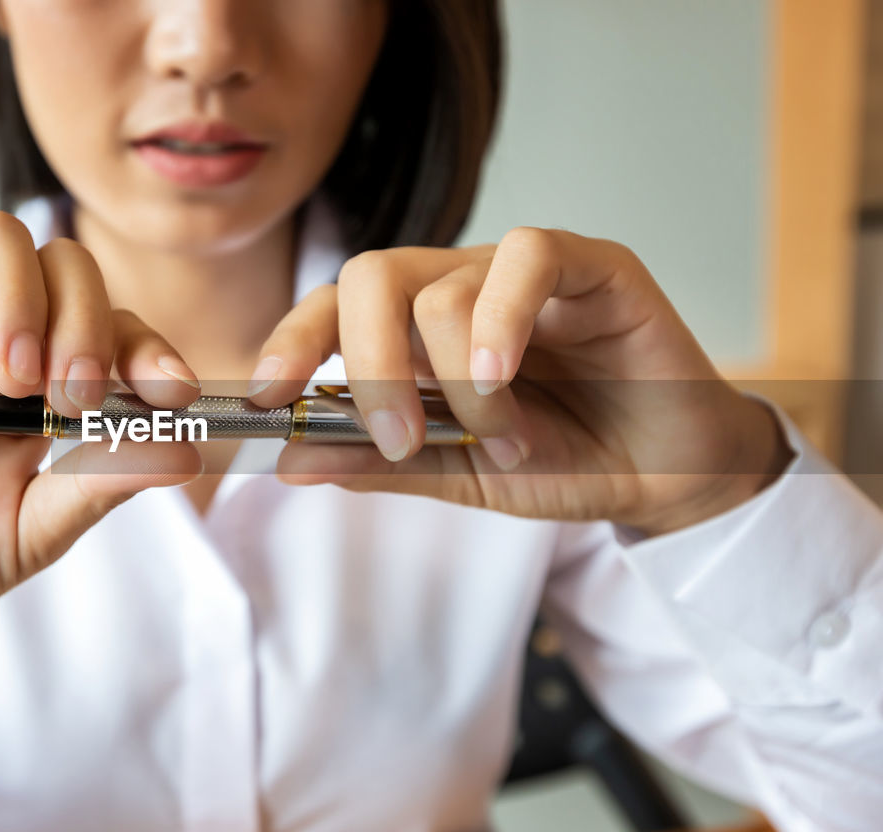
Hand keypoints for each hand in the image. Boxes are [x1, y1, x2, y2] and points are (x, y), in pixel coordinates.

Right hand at [0, 207, 201, 670]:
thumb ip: (104, 481)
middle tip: (71, 394)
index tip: (172, 390)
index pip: (112, 325)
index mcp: (45, 383)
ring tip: (13, 373)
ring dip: (20, 292)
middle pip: (59, 265)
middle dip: (83, 320)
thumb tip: (191, 450)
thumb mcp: (37, 528)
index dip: (148, 345)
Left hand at [247, 228, 792, 536]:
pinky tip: (504, 376)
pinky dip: (502, 320)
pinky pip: (530, 256)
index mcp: (415, 329)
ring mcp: (522, 271)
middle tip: (398, 441)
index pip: (331, 308)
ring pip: (442, 286)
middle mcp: (458, 286)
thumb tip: (285, 462)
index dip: (290, 342)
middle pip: (370, 277)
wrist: (665, 473)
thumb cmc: (562, 462)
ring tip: (505, 441)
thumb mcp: (455, 476)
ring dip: (461, 384)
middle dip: (367, 366)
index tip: (264, 399)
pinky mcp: (593, 264)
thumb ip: (376, 465)